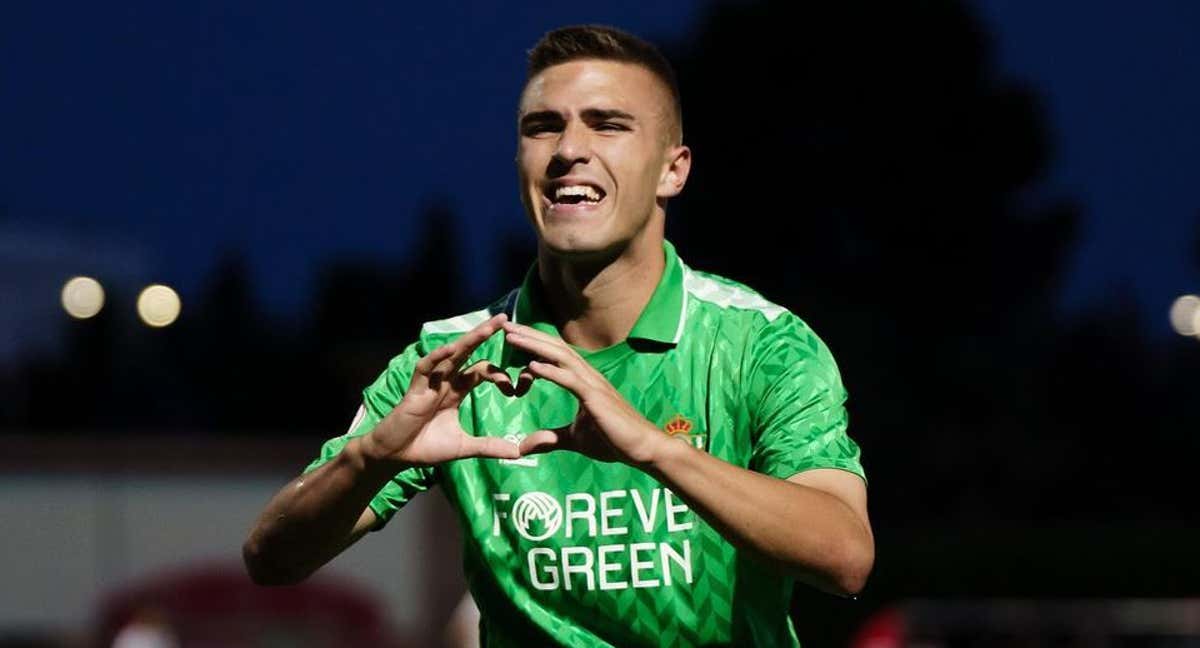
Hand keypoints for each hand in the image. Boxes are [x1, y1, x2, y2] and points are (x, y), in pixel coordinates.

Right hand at [361, 313, 529, 467]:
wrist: (396, 457)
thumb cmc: (426, 447)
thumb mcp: (464, 447)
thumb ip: (489, 446)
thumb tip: (518, 453)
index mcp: (457, 390)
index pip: (482, 371)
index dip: (499, 376)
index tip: (515, 390)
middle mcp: (445, 381)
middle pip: (468, 352)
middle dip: (485, 335)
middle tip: (505, 319)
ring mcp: (430, 383)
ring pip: (451, 354)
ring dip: (469, 340)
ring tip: (488, 328)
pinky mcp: (415, 390)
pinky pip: (425, 368)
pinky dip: (437, 358)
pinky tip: (451, 348)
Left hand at [501, 321, 671, 465]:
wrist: (643, 449)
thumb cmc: (614, 441)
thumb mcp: (574, 439)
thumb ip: (549, 439)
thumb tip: (522, 447)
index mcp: (583, 381)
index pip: (555, 355)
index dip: (533, 347)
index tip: (511, 342)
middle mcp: (588, 376)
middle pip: (555, 348)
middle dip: (529, 335)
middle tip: (504, 324)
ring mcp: (593, 385)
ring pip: (561, 357)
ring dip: (535, 345)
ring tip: (512, 337)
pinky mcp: (596, 398)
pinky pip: (570, 380)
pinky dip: (551, 371)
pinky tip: (532, 366)